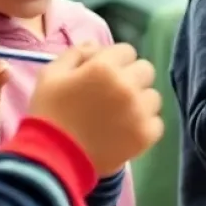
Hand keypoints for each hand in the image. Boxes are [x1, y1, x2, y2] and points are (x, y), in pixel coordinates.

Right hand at [28, 43, 161, 176]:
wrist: (52, 159)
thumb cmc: (49, 114)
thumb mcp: (51, 75)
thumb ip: (76, 54)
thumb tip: (97, 45)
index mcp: (104, 67)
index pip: (126, 51)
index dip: (114, 61)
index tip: (102, 76)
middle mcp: (127, 85)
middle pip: (145, 70)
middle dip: (131, 77)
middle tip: (113, 95)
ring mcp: (139, 111)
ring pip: (153, 96)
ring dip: (140, 102)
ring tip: (119, 115)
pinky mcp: (146, 134)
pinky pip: (156, 122)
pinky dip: (144, 125)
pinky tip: (125, 131)